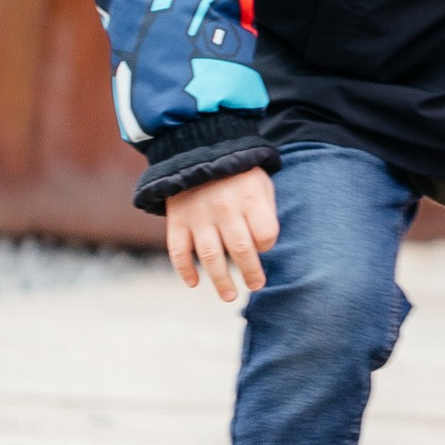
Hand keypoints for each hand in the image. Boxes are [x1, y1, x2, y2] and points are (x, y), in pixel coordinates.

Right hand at [163, 164, 278, 301]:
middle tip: (256, 286)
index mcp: (249, 197)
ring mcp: (198, 215)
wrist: (197, 148)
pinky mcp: (177, 220)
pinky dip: (184, 270)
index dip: (268, 245)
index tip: (264, 247)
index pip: (265, 234)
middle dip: (251, 273)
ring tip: (229, 295)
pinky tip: (194, 283)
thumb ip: (265, 210)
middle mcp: (224, 208)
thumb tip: (264, 246)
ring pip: (210, 256)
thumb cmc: (237, 172)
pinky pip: (178, 250)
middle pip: (241, 249)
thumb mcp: (260, 181)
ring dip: (220, 280)